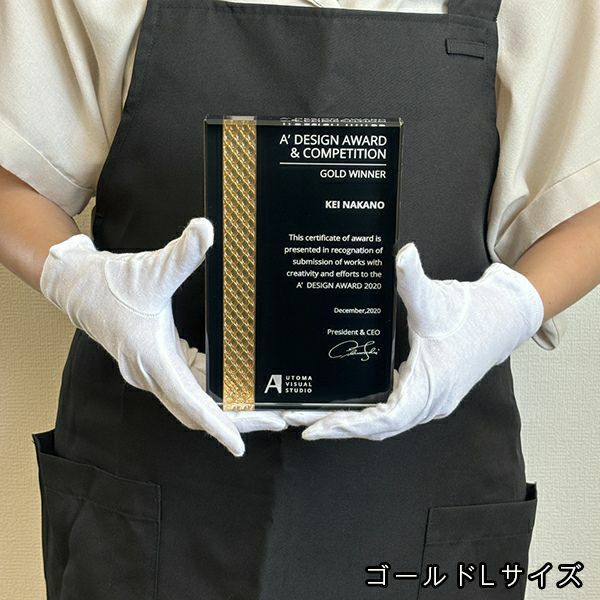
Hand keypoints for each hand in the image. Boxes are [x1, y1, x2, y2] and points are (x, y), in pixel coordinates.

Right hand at [39, 218, 281, 456]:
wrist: (78, 286)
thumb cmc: (111, 282)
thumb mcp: (151, 269)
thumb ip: (181, 254)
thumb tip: (207, 229)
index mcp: (152, 360)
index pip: (189, 404)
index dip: (217, 426)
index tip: (240, 445)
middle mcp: (152, 375)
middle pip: (198, 411)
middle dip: (237, 419)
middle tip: (277, 420)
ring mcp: (153, 373)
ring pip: (194, 401)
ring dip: (226, 407)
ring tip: (265, 407)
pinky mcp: (156, 364)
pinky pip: (188, 385)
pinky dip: (212, 389)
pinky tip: (236, 381)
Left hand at [289, 242, 543, 440]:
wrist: (503, 319)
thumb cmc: (470, 313)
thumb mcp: (437, 298)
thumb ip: (415, 279)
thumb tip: (403, 253)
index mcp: (431, 387)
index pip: (384, 419)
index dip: (348, 426)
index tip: (315, 429)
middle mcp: (430, 403)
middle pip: (376, 426)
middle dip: (336, 425)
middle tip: (296, 420)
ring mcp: (430, 402)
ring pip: (384, 423)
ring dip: (350, 421)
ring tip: (311, 415)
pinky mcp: (428, 394)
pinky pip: (392, 412)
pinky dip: (367, 413)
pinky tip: (345, 402)